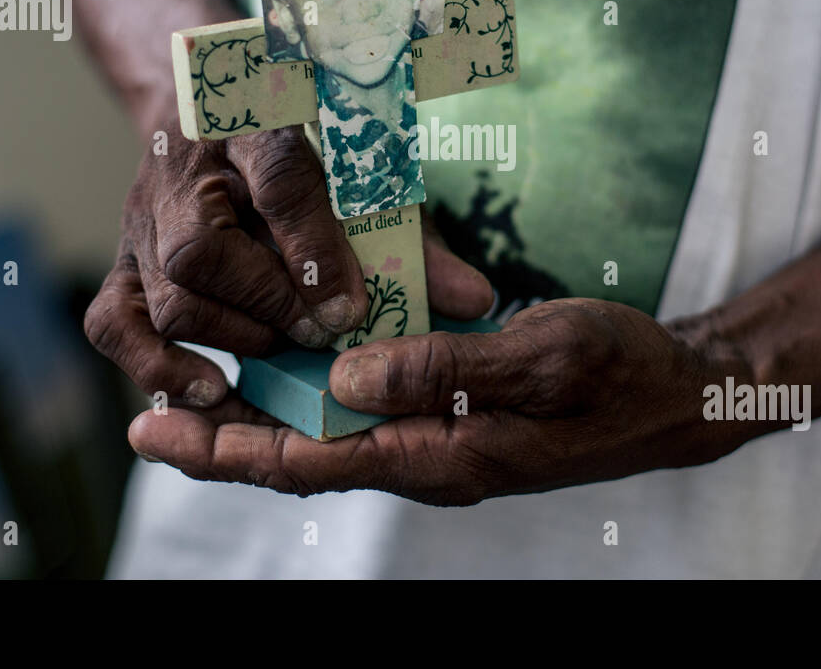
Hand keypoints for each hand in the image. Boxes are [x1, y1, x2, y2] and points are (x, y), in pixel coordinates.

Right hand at [84, 119, 492, 409]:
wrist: (205, 102)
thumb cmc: (297, 146)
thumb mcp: (360, 172)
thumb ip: (413, 236)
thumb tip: (475, 302)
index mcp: (253, 125)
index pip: (279, 178)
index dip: (314, 249)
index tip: (351, 307)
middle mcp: (185, 174)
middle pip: (204, 255)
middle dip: (272, 309)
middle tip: (322, 336)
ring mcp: (141, 224)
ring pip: (169, 299)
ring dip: (235, 338)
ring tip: (284, 351)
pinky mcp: (121, 265)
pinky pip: (113, 324)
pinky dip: (157, 365)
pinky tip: (212, 387)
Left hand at [127, 298, 755, 503]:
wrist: (675, 393)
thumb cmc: (616, 372)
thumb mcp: (538, 358)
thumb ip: (441, 369)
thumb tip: (343, 380)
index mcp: (441, 451)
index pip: (310, 461)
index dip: (226, 447)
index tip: (153, 429)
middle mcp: (427, 456)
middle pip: (302, 460)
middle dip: (220, 442)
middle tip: (144, 422)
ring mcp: (438, 440)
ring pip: (328, 440)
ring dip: (260, 421)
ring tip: (195, 395)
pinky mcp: (452, 417)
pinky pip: (365, 418)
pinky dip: (314, 401)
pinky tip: (292, 371)